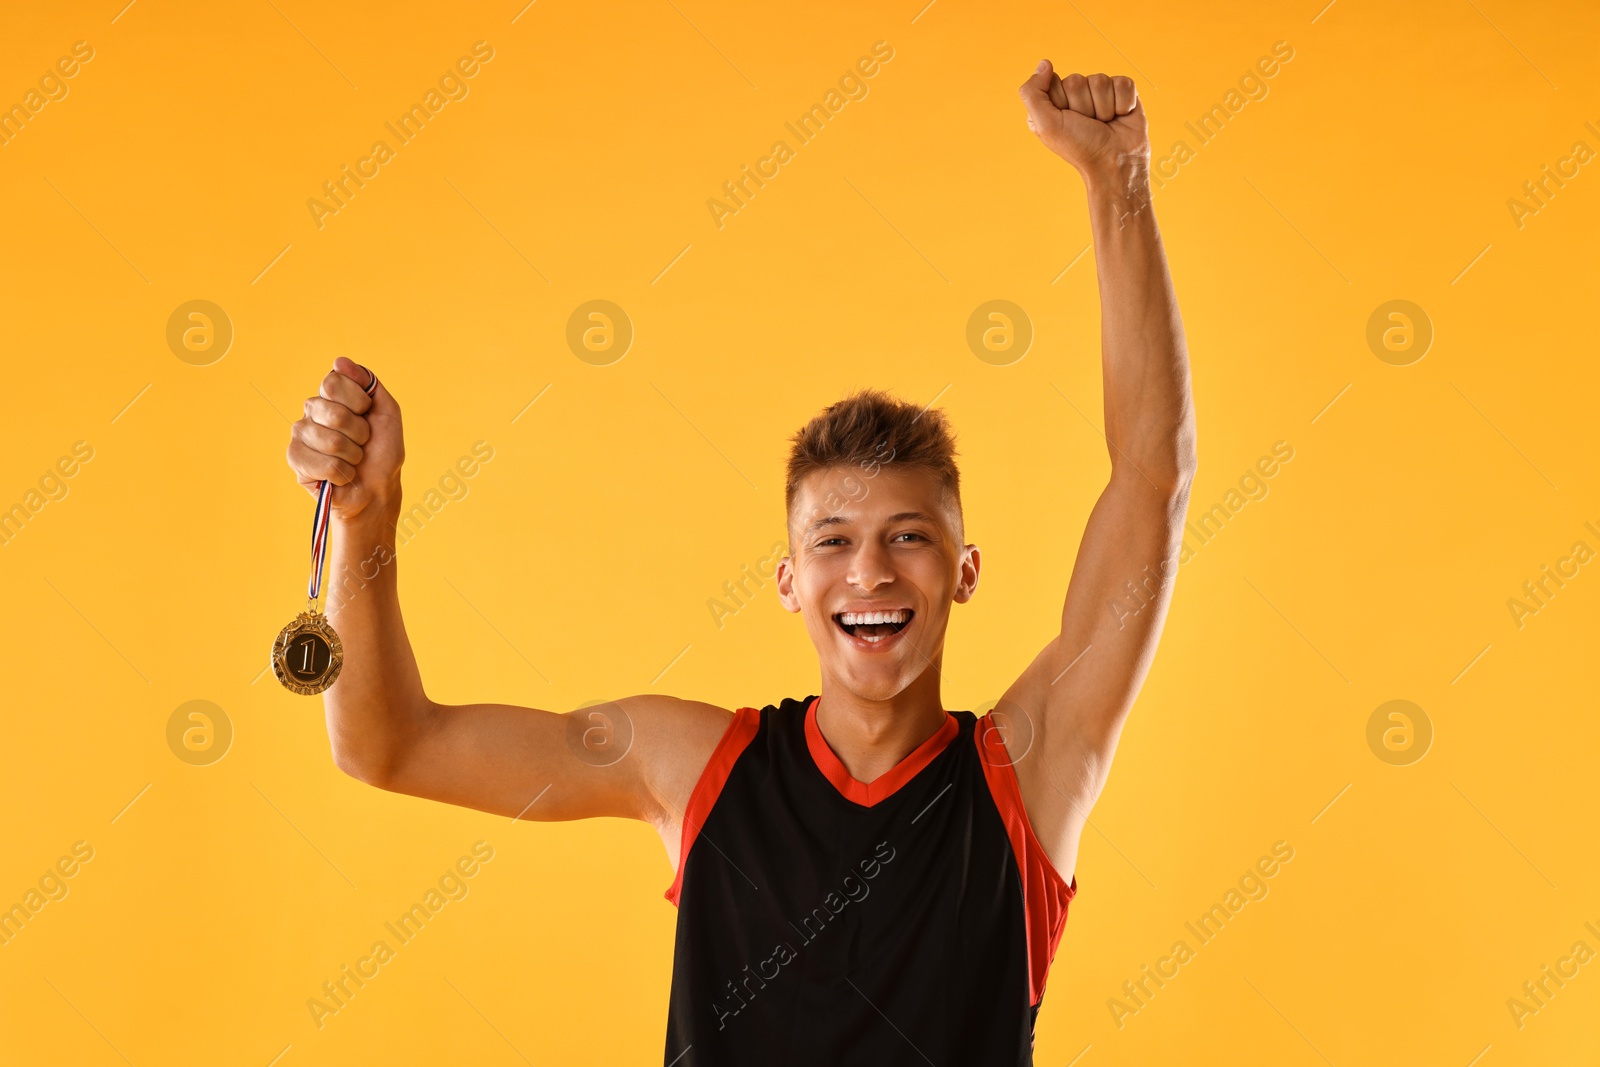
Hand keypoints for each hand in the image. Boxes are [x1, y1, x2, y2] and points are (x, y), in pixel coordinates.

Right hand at [285, 357, 404, 521]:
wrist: (377, 489)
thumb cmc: (382, 452)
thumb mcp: (386, 413)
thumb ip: (368, 384)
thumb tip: (339, 361)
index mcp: (331, 395)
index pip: (333, 381)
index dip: (359, 401)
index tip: (367, 413)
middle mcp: (312, 410)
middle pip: (332, 412)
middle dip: (359, 432)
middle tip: (362, 442)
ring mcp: (300, 433)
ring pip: (331, 441)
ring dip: (353, 455)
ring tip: (352, 460)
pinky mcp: (295, 458)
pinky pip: (324, 464)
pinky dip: (343, 473)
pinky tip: (341, 475)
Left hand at [1018, 60, 1146, 179]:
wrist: (1116, 163)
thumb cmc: (1080, 147)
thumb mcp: (1046, 125)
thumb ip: (1033, 93)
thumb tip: (1044, 63)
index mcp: (1053, 103)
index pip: (1052, 81)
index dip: (1060, 102)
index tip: (1066, 121)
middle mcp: (1076, 96)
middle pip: (1077, 80)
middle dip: (1083, 106)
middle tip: (1088, 125)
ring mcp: (1101, 93)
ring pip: (1100, 81)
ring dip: (1103, 107)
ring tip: (1104, 124)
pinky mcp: (1123, 92)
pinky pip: (1123, 83)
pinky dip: (1122, 103)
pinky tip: (1120, 117)